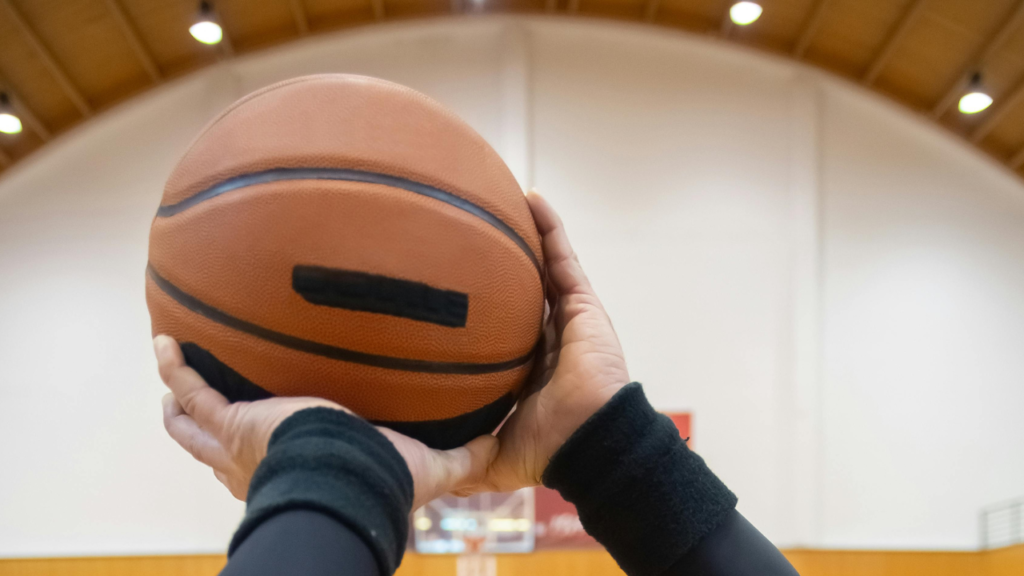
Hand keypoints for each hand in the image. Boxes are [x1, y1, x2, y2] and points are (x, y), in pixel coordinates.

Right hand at [155, 335, 495, 509]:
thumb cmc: (384, 479)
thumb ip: (462, 455)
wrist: (351, 474)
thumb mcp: (428, 467)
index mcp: (298, 471)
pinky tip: (164, 342)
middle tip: (199, 402)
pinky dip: (175, 367)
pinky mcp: (233, 422)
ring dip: (178, 402)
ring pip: (192, 426)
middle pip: (217, 449)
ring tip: (172, 368)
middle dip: (205, 428)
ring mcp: (239, 443)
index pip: (275, 463)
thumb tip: (496, 444)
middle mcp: (259, 464)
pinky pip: (193, 392)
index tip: (272, 423)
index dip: (265, 448)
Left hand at [469, 191, 629, 492]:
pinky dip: (550, 228)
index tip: (444, 284)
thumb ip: (463, 455)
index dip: (475, 306)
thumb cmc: (548, 451)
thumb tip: (424, 466)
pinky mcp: (583, 305)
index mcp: (523, 366)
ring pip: (540, 265)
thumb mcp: (492, 456)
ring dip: (523, 233)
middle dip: (494, 262)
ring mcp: (566, 317)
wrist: (589, 446)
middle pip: (515, 287)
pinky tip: (532, 198)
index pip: (495, 326)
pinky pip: (563, 258)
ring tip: (495, 197)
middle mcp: (543, 336)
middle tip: (461, 230)